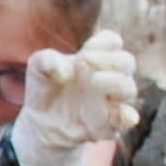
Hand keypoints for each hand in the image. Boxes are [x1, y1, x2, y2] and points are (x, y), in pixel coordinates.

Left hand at [10, 30, 139, 165]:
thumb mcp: (37, 69)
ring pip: (128, 88)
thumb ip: (47, 60)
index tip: (87, 49)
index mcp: (94, 58)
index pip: (111, 42)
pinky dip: (128, 116)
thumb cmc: (44, 88)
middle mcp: (108, 76)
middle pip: (126, 61)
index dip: (104, 41)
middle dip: (113, 58)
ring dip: (116, 81)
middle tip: (87, 60)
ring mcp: (110, 100)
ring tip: (95, 80)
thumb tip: (67, 71)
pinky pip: (127, 120)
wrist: (40, 122)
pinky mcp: (109, 123)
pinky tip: (124, 115)